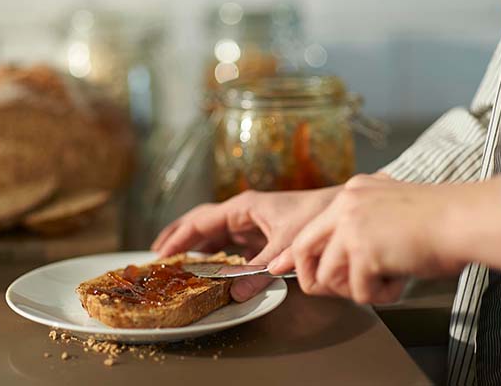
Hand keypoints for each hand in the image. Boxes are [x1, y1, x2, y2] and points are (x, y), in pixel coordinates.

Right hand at [151, 186, 339, 300]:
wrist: (341, 209)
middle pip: (202, 222)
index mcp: (243, 207)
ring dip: (197, 244)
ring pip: (215, 232)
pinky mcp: (263, 232)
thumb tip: (233, 293)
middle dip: (180, 236)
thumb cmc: (316, 217)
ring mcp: (252, 221)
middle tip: (159, 254)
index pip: (201, 221)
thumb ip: (258, 271)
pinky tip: (211, 265)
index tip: (162, 253)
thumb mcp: (284, 247)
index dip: (179, 237)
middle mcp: (244, 212)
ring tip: (177, 259)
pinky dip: (217, 252)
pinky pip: (231, 241)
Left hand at [269, 175, 500, 303]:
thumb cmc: (443, 219)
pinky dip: (379, 296)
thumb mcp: (392, 208)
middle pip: (304, 248)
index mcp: (353, 193)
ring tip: (383, 283)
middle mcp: (346, 205)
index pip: (313, 226)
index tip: (287, 268)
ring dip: (354, 289)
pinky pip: (358, 291)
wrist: (465, 219)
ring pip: (328, 275)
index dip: (300, 253)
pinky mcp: (364, 250)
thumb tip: (350, 257)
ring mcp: (352, 227)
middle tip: (331, 290)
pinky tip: (399, 283)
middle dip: (311, 277)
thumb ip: (367, 223)